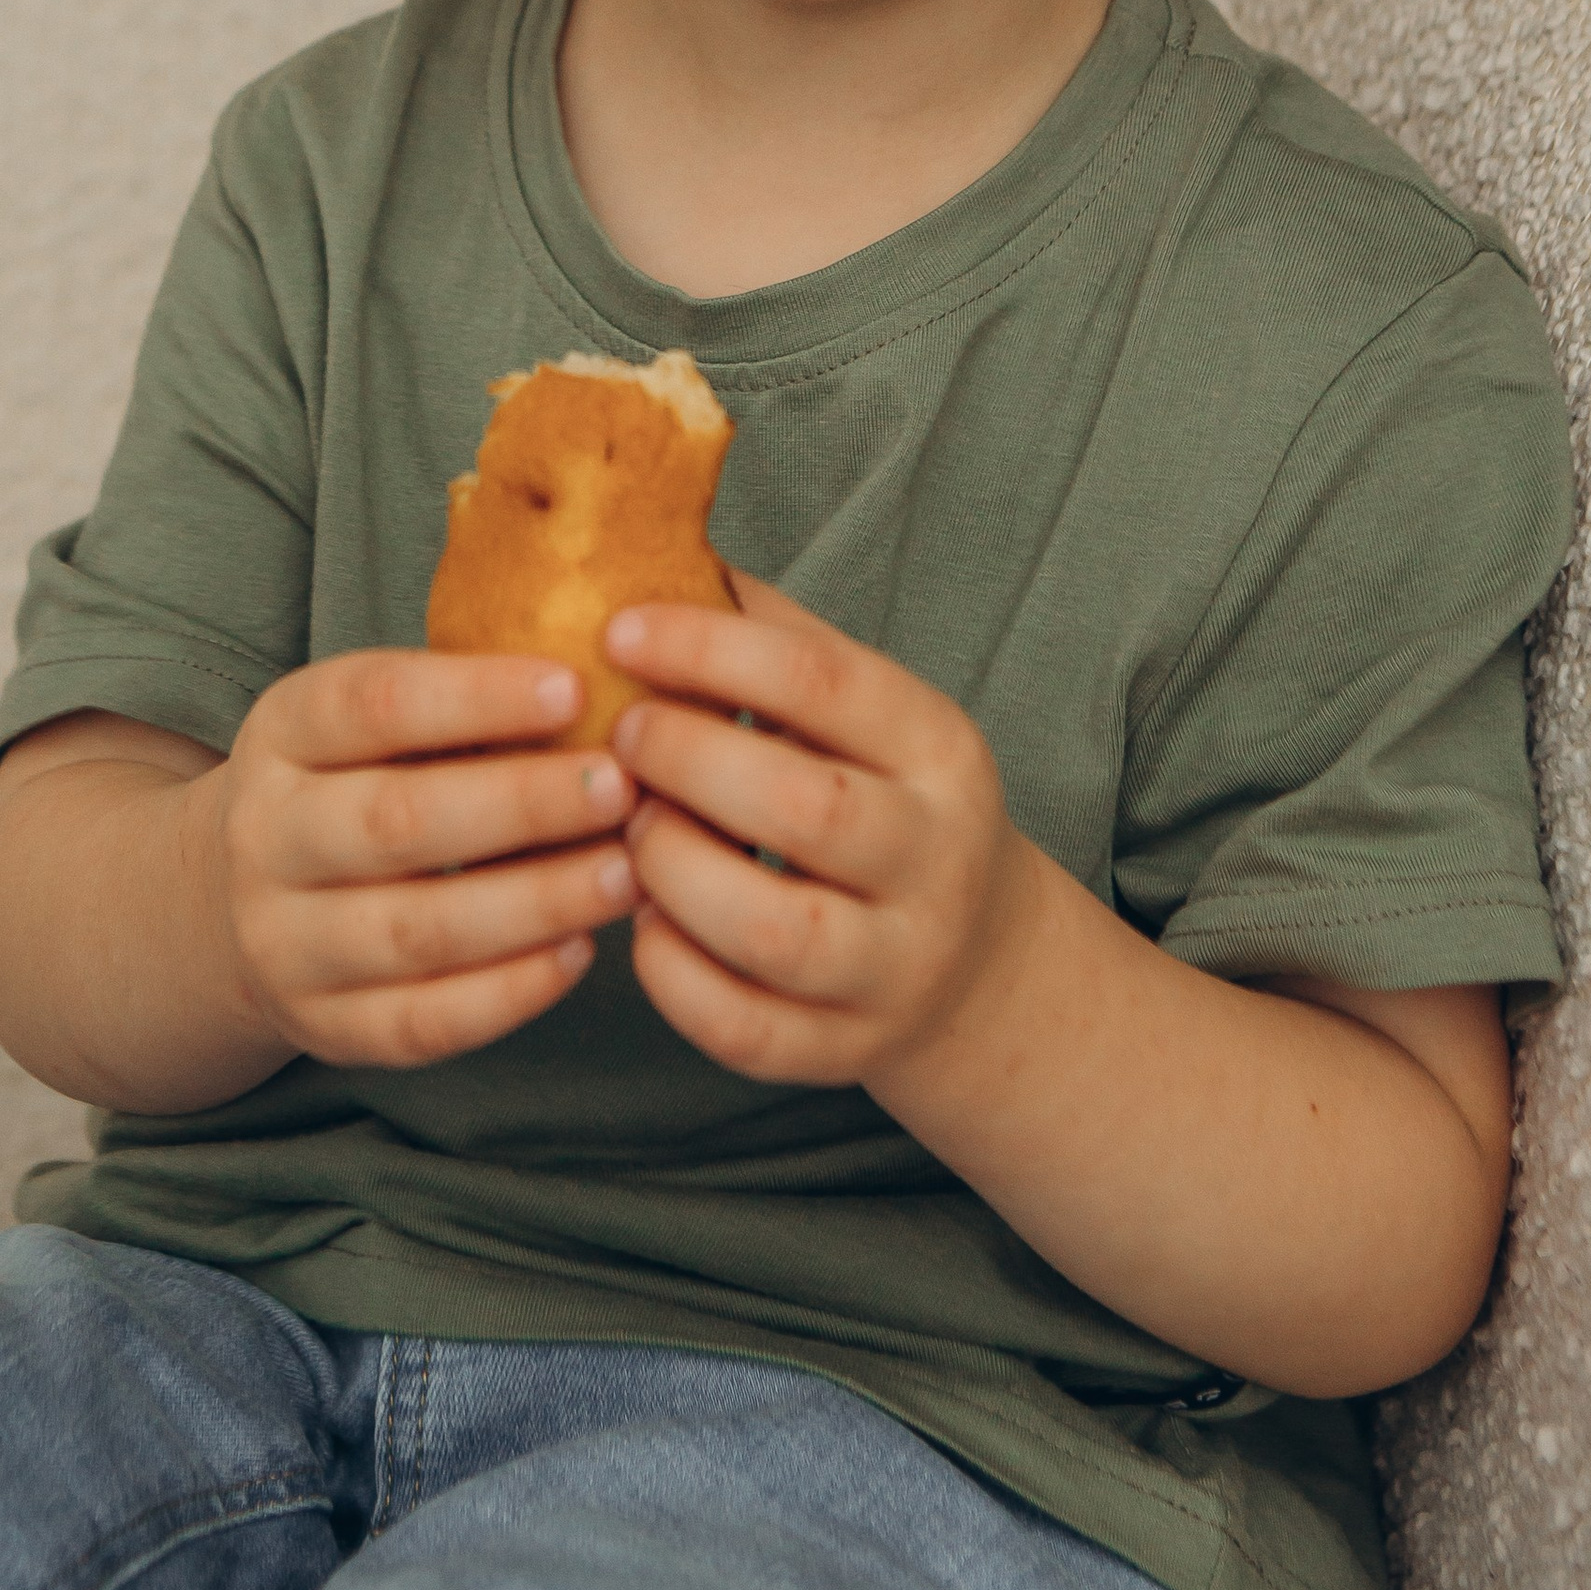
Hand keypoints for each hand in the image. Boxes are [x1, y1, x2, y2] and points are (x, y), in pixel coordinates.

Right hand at [215, 649, 640, 1069]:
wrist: (239, 904)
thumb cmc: (355, 784)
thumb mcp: (370, 723)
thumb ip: (462, 700)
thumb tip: (608, 674)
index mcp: (282, 732)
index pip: (372, 704)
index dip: (475, 697)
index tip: (575, 688)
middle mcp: (266, 837)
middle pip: (395, 821)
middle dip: (521, 803)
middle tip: (621, 786)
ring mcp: (285, 942)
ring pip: (415, 931)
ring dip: (534, 902)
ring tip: (627, 873)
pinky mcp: (324, 1027)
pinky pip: (422, 1022)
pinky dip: (509, 991)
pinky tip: (579, 950)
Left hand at [607, 574, 1031, 1095]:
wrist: (973, 961)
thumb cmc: (882, 799)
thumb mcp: (863, 711)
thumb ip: (773, 637)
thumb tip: (658, 538)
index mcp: (938, 747)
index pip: (822, 682)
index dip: (708, 652)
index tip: (617, 630)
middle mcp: (935, 858)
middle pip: (806, 808)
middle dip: (687, 762)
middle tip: (618, 737)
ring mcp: (897, 966)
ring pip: (776, 930)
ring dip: (674, 872)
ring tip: (631, 830)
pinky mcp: (847, 1051)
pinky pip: (745, 1028)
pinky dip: (672, 975)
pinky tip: (644, 921)